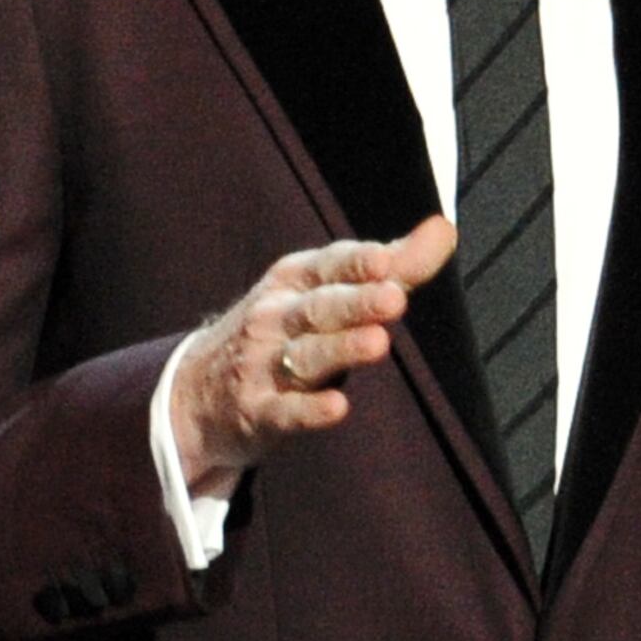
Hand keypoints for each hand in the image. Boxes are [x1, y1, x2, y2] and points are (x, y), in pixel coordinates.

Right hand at [167, 216, 457, 497]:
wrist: (195, 391)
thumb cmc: (284, 330)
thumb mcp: (327, 290)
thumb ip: (394, 265)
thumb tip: (445, 227)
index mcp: (295, 281)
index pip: (329, 266)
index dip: (357, 264)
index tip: (386, 260)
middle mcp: (276, 317)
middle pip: (320, 308)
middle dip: (356, 303)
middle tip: (394, 298)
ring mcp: (262, 365)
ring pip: (305, 356)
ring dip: (341, 349)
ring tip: (378, 343)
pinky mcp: (258, 412)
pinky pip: (285, 411)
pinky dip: (309, 411)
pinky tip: (337, 407)